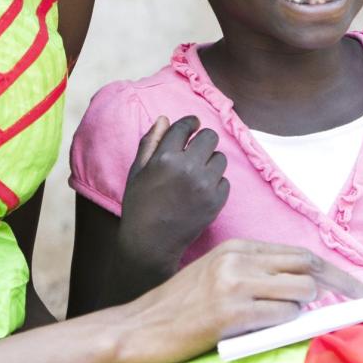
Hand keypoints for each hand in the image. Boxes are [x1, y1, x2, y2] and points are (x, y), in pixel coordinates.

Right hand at [118, 116, 230, 269]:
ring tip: (196, 175)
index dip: (191, 122)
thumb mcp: (138, 171)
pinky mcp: (216, 201)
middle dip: (203, 142)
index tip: (193, 125)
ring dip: (210, 163)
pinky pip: (225, 181)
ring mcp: (204, 185)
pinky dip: (216, 184)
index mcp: (165, 157)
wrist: (150, 243)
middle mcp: (187, 167)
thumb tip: (164, 119)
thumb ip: (150, 142)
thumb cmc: (140, 205)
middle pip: (210, 137)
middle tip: (195, 152)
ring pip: (220, 158)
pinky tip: (201, 193)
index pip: (185, 126)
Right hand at [119, 240, 362, 362]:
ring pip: (299, 291)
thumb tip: (304, 287)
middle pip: (307, 265)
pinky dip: (286, 325)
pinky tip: (270, 330)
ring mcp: (234, 285)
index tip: (352, 285)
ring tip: (284, 322)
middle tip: (357, 300)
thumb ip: (254, 274)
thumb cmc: (176, 309)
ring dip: (304, 310)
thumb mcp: (214, 275)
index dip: (330, 269)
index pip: (298, 252)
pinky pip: (280, 316)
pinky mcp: (230, 313)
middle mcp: (238, 259)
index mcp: (236, 247)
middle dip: (338, 284)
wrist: (137, 329)